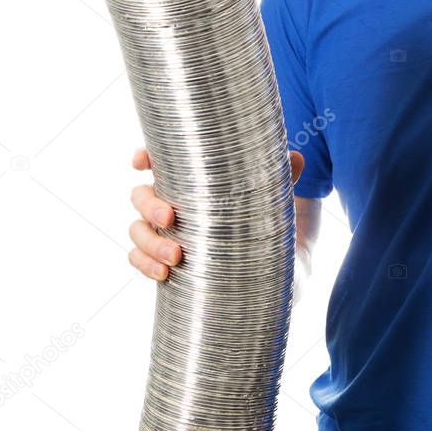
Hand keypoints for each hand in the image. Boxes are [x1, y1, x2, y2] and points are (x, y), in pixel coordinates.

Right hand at [128, 147, 304, 281]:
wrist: (282, 268)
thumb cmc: (270, 222)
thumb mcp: (276, 200)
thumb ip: (282, 178)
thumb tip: (294, 157)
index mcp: (194, 181)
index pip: (161, 163)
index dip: (144, 157)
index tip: (141, 162)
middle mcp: (175, 203)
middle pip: (140, 195)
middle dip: (148, 205)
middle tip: (171, 218)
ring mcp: (167, 234)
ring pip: (137, 230)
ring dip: (149, 242)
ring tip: (176, 256)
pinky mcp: (168, 263)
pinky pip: (140, 261)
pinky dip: (145, 265)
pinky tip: (164, 273)